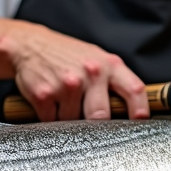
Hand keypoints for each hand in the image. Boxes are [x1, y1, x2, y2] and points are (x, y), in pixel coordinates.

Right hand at [0, 22, 148, 121]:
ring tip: (64, 100)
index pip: (134, 90)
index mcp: (109, 65)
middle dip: (96, 124)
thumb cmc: (68, 55)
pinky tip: (50, 101)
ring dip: (69, 118)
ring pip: (74, 121)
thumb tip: (131, 111)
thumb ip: (114, 80)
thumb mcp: (97, 58)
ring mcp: (67, 84)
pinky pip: (52, 121)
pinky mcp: (44, 95)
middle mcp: (91, 73)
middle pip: (101, 116)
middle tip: (89, 120)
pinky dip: (51, 117)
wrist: (30, 45)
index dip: (140, 110)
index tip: (140, 123)